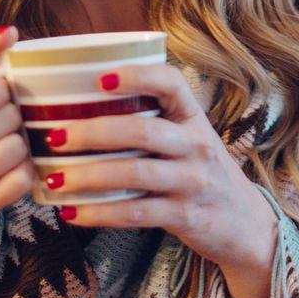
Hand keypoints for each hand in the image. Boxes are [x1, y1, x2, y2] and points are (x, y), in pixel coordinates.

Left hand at [40, 65, 278, 276]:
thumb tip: (78, 108)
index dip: (136, 75)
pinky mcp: (187, 216)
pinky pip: (136, 212)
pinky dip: (99, 213)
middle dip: (93, 132)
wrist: (244, 222)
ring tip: (54, 178)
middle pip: (142, 130)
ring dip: (89, 175)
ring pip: (135, 173)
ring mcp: (194, 181)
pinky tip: (72, 213)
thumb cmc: (200, 172)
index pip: (171, 82)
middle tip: (54, 136)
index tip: (99, 78)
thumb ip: (149, 122)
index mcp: (193, 118)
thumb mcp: (187, 139)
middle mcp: (198, 145)